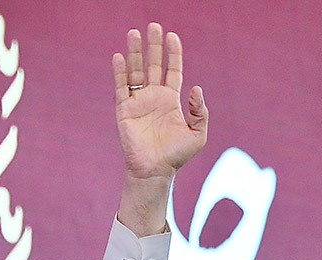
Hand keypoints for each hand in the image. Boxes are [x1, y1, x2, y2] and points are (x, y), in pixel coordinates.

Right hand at [113, 23, 207, 235]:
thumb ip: (200, 111)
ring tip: (134, 33)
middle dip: (154, 46)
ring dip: (136, 52)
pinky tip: (120, 57)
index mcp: (171, 100)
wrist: (155, 171)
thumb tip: (196, 87)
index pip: (172, 70)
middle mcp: (154, 97)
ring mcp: (138, 102)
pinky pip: (121, 87)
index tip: (173, 36)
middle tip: (154, 26)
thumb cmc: (176, 156)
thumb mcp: (197, 134)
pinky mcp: (124, 110)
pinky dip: (120, 72)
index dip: (173, 53)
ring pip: (136, 71)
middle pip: (153, 65)